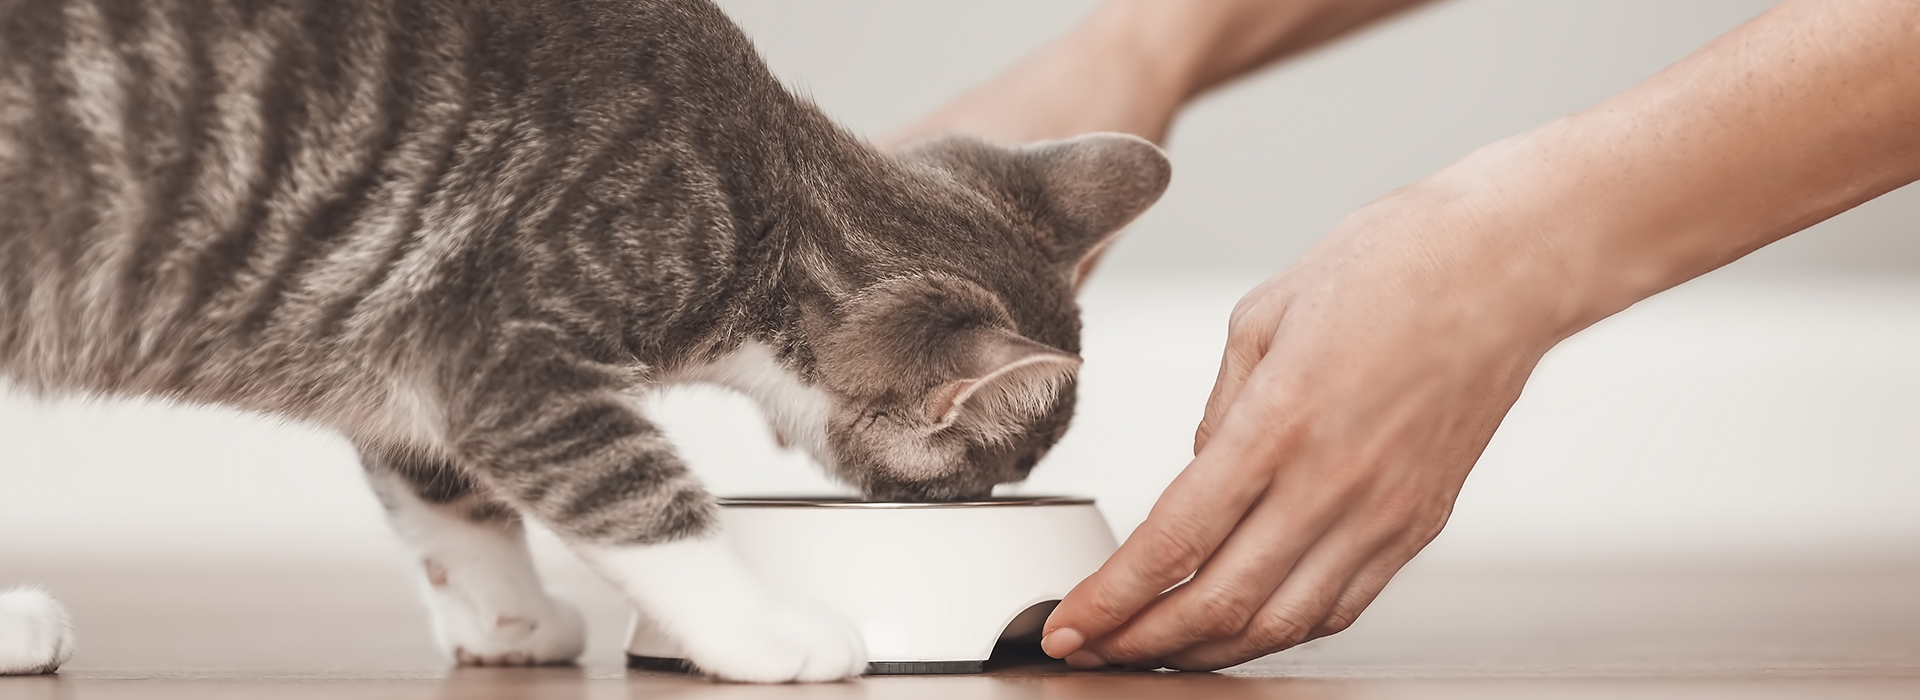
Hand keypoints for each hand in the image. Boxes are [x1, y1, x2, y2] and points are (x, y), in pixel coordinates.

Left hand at [1041, 187, 1563, 669]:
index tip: (1067, 623)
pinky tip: (1241, 629)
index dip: (1112, 598)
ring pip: (1281, 623)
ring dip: (1206, 652)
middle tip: (1088, 650)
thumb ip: (1220, 410)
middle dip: (1140, 641)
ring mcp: (1383, 513)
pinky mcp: (1420, 524)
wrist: (1508, 264)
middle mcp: (1333, 482)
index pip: (1174, 540)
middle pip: (1218, 601)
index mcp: (1280, 422)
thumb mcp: (1263, 315)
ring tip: (1154, 655)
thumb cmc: (1390, 265)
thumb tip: (1197, 476)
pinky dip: (1281, 631)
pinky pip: (1342, 605)